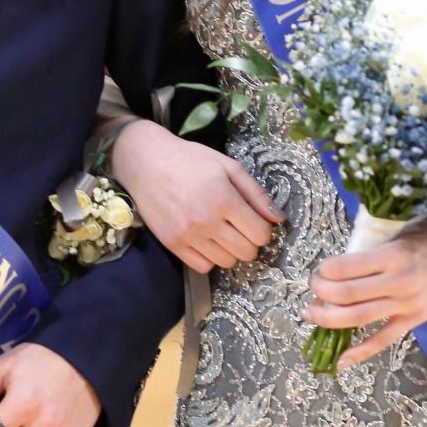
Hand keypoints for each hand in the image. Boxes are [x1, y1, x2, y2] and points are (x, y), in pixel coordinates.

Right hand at [111, 118, 281, 272]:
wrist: (147, 163)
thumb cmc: (191, 160)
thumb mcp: (228, 166)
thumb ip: (256, 193)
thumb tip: (279, 218)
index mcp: (224, 199)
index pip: (260, 234)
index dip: (264, 229)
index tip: (256, 221)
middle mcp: (207, 221)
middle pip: (246, 252)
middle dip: (250, 242)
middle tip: (241, 227)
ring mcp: (188, 236)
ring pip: (226, 263)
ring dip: (231, 251)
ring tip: (223, 232)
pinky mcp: (173, 245)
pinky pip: (203, 267)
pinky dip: (210, 258)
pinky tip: (207, 241)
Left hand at [305, 216, 426, 369]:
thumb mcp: (397, 233)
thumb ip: (371, 251)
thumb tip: (337, 269)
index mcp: (391, 256)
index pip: (344, 268)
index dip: (324, 270)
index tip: (320, 269)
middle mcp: (398, 282)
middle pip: (346, 295)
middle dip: (321, 293)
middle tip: (313, 288)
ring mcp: (407, 305)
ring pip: (358, 318)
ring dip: (328, 318)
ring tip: (310, 315)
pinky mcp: (415, 320)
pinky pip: (383, 339)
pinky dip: (361, 352)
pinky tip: (341, 360)